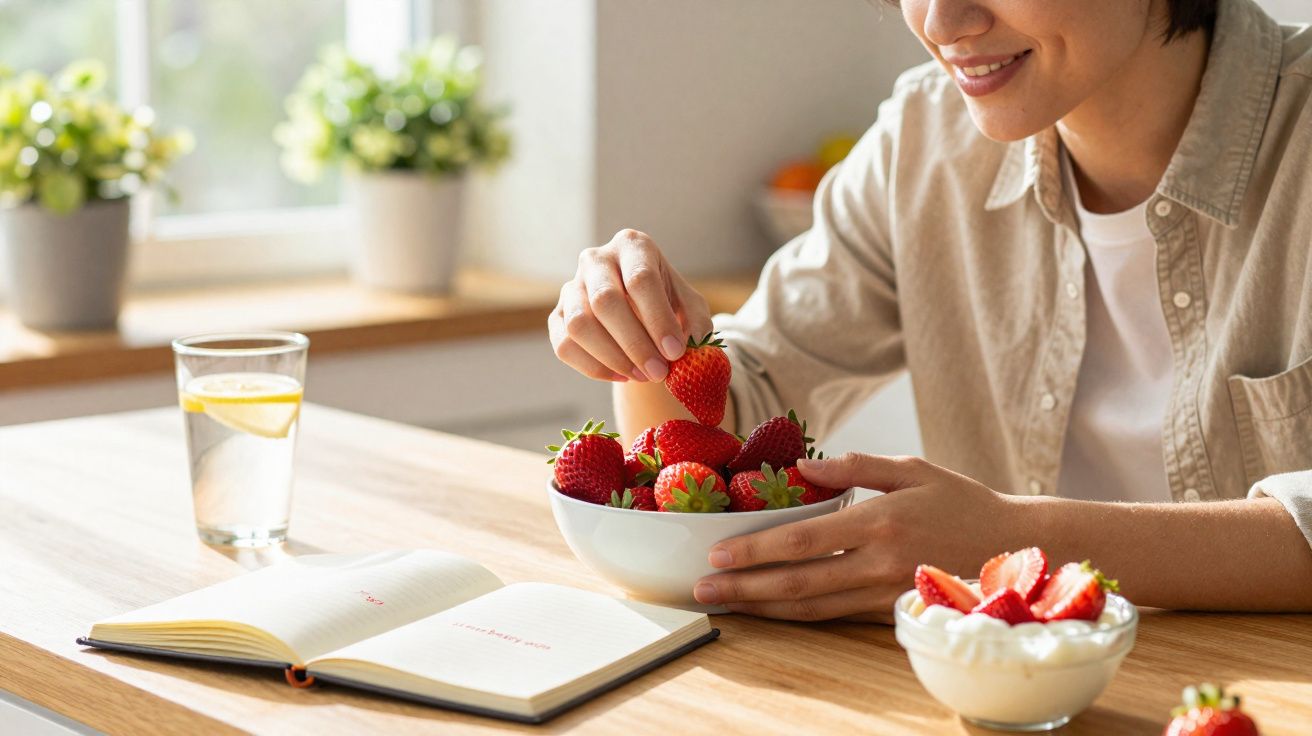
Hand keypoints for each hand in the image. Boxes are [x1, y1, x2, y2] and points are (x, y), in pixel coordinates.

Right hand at [548, 229, 711, 382]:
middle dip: (634, 344)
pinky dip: (593, 367)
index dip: (658, 319)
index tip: (675, 352)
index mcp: (632, 246)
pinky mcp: (557, 315)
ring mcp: (571, 286)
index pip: (640, 279)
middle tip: (658, 373)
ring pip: (579, 324)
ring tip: (641, 376)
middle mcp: (596, 260)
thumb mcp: (690, 305)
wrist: (640, 308)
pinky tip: (621, 375)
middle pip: (605, 301)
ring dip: (612, 358)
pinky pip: (564, 345)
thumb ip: (697, 321)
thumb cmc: (667, 302)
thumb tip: (694, 344)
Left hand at [692, 453, 1024, 621]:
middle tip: (704, 588)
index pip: (803, 539)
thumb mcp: (911, 468)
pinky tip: (771, 612)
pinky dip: (799, 616)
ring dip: (764, 609)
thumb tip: (800, 469)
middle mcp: (880, 562)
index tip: (719, 552)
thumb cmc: (961, 500)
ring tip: (726, 604)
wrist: (1018, 548)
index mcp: (881, 521)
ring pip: (813, 608)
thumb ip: (854, 467)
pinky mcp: (892, 611)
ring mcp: (886, 593)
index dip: (757, 550)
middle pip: (799, 583)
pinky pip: (837, 617)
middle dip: (745, 588)